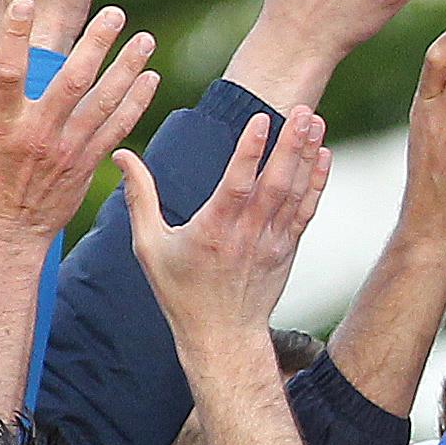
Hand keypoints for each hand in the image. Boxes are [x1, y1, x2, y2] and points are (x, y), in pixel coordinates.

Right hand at [0, 0, 159, 242]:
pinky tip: (150, 76)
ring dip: (126, 69)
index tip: (26, 2)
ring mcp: (67, 149)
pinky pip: (116, 128)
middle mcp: (37, 133)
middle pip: (72, 82)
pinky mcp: (86, 163)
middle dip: (96, 45)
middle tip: (115, 12)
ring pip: (103, 103)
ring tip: (146, 38)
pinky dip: (136, 103)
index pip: (7, 71)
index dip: (15, 36)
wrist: (4, 235)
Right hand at [120, 108, 333, 354]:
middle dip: (290, 144)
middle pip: (275, 183)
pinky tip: (324, 154)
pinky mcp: (287, 247)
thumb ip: (140, 197)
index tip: (261, 118)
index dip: (250, 151)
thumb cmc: (181, 291)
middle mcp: (248, 234)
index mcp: (213, 231)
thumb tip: (121, 155)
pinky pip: (306, 209)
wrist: (222, 336)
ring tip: (314, 119)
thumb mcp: (150, 246)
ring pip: (295, 193)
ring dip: (307, 155)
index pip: (236, 184)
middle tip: (301, 108)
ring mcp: (272, 241)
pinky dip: (316, 182)